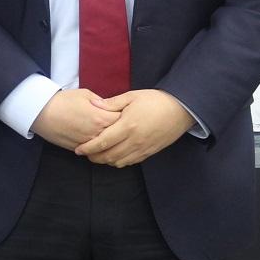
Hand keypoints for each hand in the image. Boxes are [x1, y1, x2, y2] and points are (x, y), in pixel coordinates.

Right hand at [30, 88, 119, 150]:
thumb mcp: (85, 94)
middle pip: (118, 136)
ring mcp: (88, 143)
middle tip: (123, 126)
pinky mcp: (79, 149)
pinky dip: (99, 148)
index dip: (127, 116)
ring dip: (111, 142)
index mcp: (101, 118)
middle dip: (122, 130)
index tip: (127, 114)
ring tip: (113, 135)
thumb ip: (102, 103)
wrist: (41, 112)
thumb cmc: (62, 100)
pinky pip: (95, 152)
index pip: (123, 120)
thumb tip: (111, 108)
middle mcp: (97, 133)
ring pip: (108, 147)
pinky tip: (100, 142)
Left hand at [74, 89, 194, 167]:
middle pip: (108, 156)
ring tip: (97, 154)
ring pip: (119, 162)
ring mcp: (143, 149)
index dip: (88, 148)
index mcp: (127, 126)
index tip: (78, 149)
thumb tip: (93, 104)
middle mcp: (134, 141)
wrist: (181, 109)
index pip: (102, 142)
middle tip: (85, 153)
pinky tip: (114, 155)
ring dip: (105, 160)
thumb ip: (111, 103)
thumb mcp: (131, 97)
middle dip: (94, 157)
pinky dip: (119, 161)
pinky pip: (130, 162)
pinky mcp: (150, 152)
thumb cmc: (155, 100)